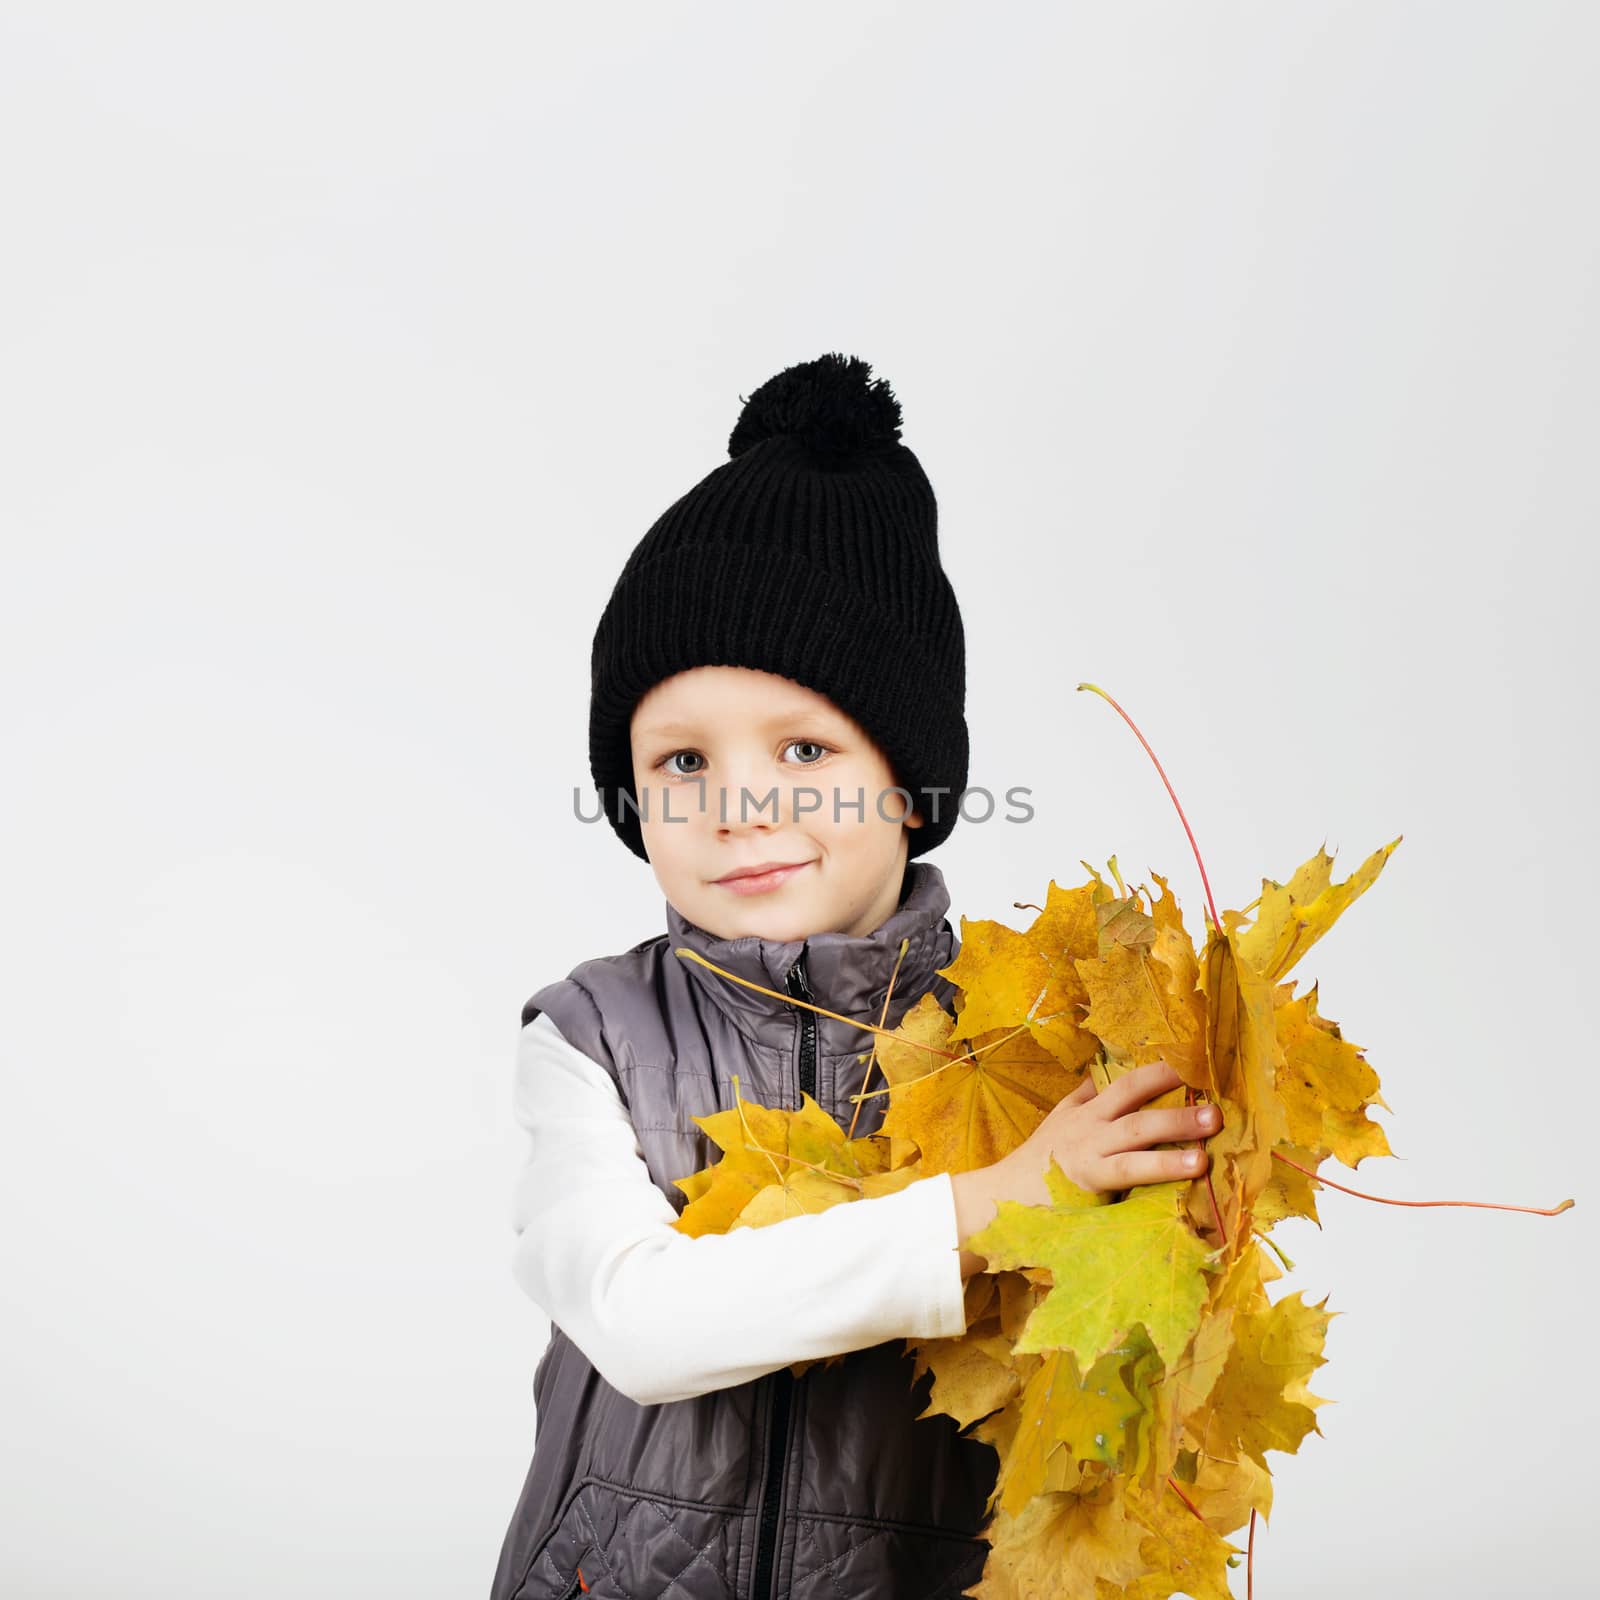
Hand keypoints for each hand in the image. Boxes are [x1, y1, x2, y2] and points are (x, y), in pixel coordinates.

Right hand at [1003, 1059, 1218, 1204]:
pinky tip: (1191, 1170)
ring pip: (1138, 1135)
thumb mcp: (1059, 1121)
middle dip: (1177, 1100)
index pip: (1126, 1082)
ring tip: (1212, 1131)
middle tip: (1216, 1101)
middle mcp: (1090, 1126)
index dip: (1159, 1070)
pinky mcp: (1091, 1181)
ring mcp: (1090, 1152)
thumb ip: (1084, 1097)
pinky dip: (1163, 1168)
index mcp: (1086, 1111)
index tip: (1193, 1061)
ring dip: (1177, 1132)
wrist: (1002, 1196)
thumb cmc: (1037, 1162)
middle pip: (1136, 1103)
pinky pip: (1131, 1171)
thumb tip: (1106, 1068)